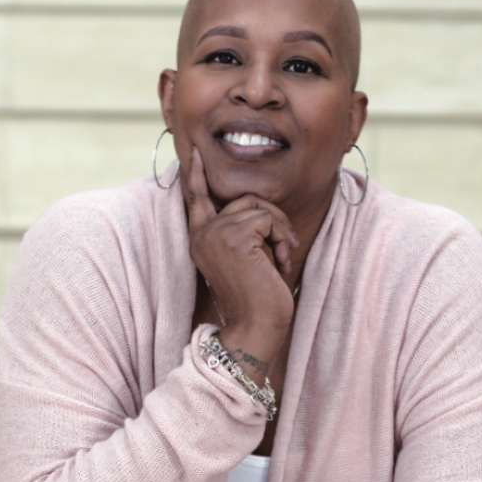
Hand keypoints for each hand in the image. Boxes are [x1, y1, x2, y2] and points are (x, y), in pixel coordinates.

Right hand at [182, 146, 299, 381]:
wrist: (255, 328)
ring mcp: (216, 234)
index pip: (195, 199)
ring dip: (280, 230)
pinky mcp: (234, 238)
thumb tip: (259, 209)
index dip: (196, 175)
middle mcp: (202, 234)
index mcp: (200, 240)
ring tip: (282, 258)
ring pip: (258, 206)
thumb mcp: (245, 258)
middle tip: (286, 245)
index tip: (197, 153)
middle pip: (243, 199)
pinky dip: (282, 237)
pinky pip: (268, 219)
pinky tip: (281, 262)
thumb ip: (242, 232)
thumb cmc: (257, 299)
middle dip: (272, 217)